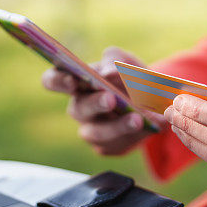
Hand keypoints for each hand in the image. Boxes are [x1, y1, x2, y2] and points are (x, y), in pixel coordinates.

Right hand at [41, 47, 163, 154]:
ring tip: (137, 119)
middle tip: (110, 99)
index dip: (58, 81)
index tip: (73, 80)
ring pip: (95, 133)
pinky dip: (132, 136)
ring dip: (117, 126)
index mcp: (77, 82)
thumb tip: (108, 72)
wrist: (154, 103)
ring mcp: (91, 129)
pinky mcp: (106, 147)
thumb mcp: (127, 61)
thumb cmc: (132, 78)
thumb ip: (116, 60)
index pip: (52, 81)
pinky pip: (115, 145)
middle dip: (94, 104)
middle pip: (77, 109)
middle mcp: (79, 107)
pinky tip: (147, 128)